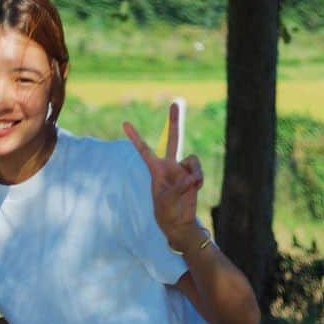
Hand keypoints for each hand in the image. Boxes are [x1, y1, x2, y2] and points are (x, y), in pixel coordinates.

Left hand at [123, 101, 204, 250]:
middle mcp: (169, 166)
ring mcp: (182, 169)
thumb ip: (179, 188)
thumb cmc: (166, 212)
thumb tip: (191, 178)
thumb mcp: (168, 201)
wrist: (179, 221)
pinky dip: (198, 179)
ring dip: (195, 173)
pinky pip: (198, 170)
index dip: (135, 136)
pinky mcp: (193, 175)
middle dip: (175, 122)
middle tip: (176, 102)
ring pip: (193, 160)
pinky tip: (195, 188)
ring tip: (192, 187)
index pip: (144, 150)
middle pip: (172, 139)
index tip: (124, 123)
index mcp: (155, 170)